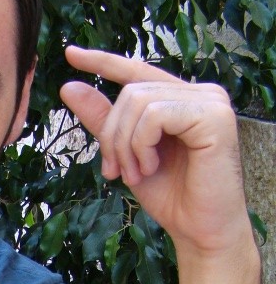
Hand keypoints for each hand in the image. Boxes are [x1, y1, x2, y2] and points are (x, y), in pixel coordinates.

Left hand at [59, 46, 249, 258]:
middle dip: (111, 136)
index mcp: (181, 98)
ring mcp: (210, 101)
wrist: (199, 229)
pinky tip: (151, 167)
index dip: (103, 61)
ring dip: (124, 146)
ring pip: (138, 101)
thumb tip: (68, 86)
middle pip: (129, 92)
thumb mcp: (126, 155)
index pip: (136, 70)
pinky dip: (141, 145)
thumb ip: (103, 121)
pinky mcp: (214, 117)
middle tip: (114, 172)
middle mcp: (200, 92)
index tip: (70, 54)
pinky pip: (155, 115)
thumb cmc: (170, 196)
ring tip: (136, 174)